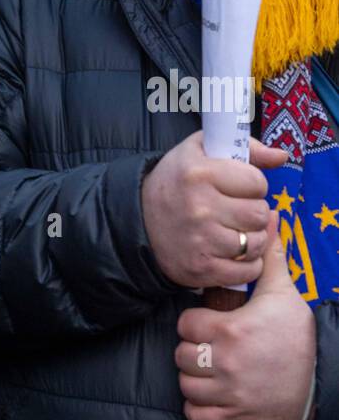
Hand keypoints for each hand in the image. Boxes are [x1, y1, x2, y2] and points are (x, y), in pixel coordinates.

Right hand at [141, 133, 286, 288]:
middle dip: (254, 212)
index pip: (256, 182)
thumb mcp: (201, 150)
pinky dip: (248, 264)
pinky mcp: (202, 268)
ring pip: (256, 243)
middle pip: (259, 214)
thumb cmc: (176, 180)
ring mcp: (201, 240)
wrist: (138, 219)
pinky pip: (247, 270)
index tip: (239, 188)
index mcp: (200, 173)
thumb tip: (281, 156)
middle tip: (238, 211)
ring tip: (236, 231)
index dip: (253, 185)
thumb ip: (246, 149)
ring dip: (252, 239)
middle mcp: (200, 206)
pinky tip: (234, 253)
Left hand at [175, 212, 315, 419]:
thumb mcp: (284, 293)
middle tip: (207, 346)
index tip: (206, 323)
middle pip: (182, 355)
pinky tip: (211, 395)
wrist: (325, 381)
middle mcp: (225, 362)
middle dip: (191, 349)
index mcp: (231, 330)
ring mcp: (230, 393)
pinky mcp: (236, 418)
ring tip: (208, 370)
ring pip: (186, 386)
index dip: (193, 323)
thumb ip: (270, 256)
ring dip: (193, 379)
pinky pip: (197, 416)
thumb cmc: (300, 335)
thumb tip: (272, 215)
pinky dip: (199, 408)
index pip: (185, 324)